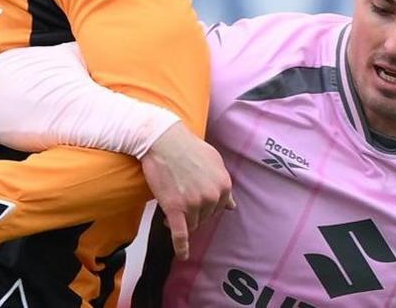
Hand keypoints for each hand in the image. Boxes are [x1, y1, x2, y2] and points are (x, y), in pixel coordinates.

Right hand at [140, 123, 234, 260]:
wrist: (163, 140)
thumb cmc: (188, 147)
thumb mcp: (215, 161)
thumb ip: (224, 183)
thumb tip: (232, 206)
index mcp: (224, 185)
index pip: (218, 208)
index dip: (206, 206)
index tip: (195, 200)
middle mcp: (212, 197)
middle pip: (205, 217)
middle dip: (194, 212)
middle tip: (180, 198)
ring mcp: (194, 204)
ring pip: (191, 224)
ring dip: (183, 220)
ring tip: (172, 207)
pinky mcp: (175, 208)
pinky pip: (180, 234)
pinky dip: (181, 247)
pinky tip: (182, 255)